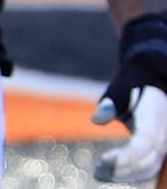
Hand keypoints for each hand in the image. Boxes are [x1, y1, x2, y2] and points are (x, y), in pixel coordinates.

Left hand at [92, 14, 166, 183]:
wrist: (154, 82)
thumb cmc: (131, 86)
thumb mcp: (118, 89)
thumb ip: (109, 104)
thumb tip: (96, 119)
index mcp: (154, 119)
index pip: (144, 145)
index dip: (125, 157)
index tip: (102, 160)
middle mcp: (163, 135)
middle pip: (147, 161)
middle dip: (122, 170)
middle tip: (97, 172)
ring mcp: (164, 143)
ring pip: (150, 167)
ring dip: (126, 175)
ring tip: (99, 174)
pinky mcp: (160, 149)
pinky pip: (150, 167)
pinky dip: (132, 174)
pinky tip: (112, 174)